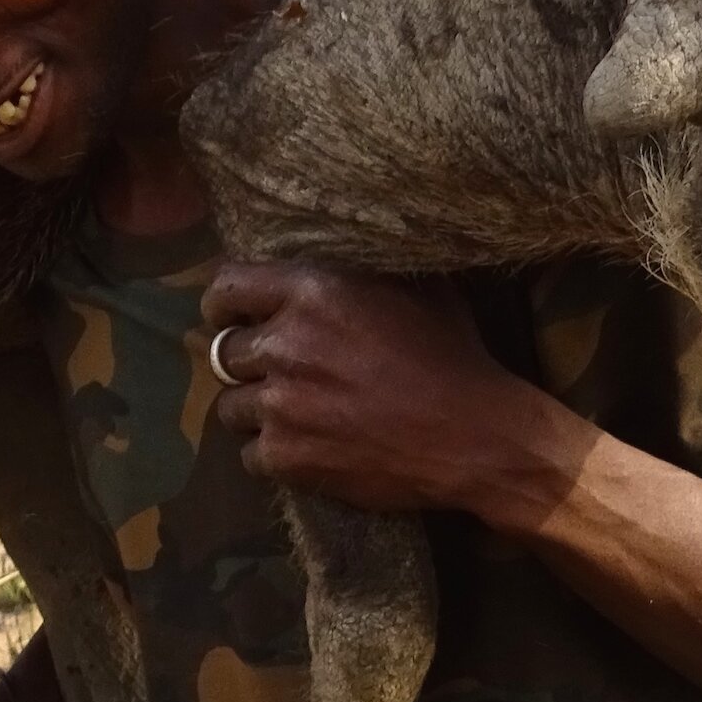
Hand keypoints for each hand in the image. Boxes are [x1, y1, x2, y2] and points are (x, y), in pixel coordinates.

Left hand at [199, 263, 584, 516]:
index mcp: (311, 291)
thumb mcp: (417, 287)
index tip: (233, 318)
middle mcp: (285, 344)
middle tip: (278, 373)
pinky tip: (307, 448)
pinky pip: (250, 454)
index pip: (227, 287)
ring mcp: (280, 405)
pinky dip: (273, 453)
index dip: (225, 306)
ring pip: (231, 408)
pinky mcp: (286, 456)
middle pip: (226, 352)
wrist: (475, 438)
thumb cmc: (454, 355)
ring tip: (292, 414)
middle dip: (248, 363)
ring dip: (255, 410)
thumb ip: (362, 268)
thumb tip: (341, 245)